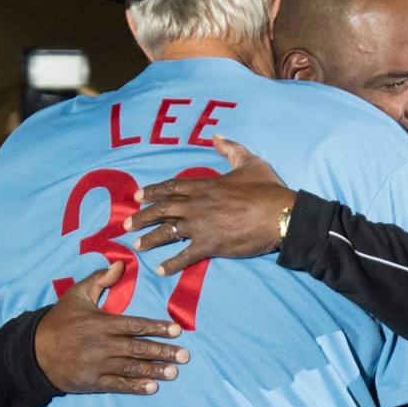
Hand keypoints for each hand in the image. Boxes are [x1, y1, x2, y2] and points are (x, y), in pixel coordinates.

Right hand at [35, 261, 188, 394]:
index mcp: (100, 322)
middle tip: (185, 356)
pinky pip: (116, 384)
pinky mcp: (91, 381)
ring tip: (174, 372)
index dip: (156, 327)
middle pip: (137, 348)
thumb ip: (100, 279)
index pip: (134, 324)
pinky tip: (152, 387)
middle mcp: (101, 344)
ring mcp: (96, 364)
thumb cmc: (59, 320)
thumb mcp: (77, 294)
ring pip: (131, 367)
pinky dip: (134, 386)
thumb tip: (121, 264)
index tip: (176, 329)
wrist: (34, 350)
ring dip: (154, 370)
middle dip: (163, 352)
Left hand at [124, 135, 296, 275]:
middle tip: (127, 224)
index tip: (137, 196)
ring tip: (136, 246)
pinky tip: (159, 270)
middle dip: (142, 217)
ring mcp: (201, 225)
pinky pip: (185, 255)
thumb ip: (231, 149)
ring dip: (150, 239)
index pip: (171, 187)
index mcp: (204, 186)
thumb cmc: (266, 188)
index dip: (152, 191)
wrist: (280, 215)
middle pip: (163, 209)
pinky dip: (171, 263)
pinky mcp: (210, 245)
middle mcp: (197, 205)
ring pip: (168, 232)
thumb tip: (217, 136)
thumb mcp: (249, 162)